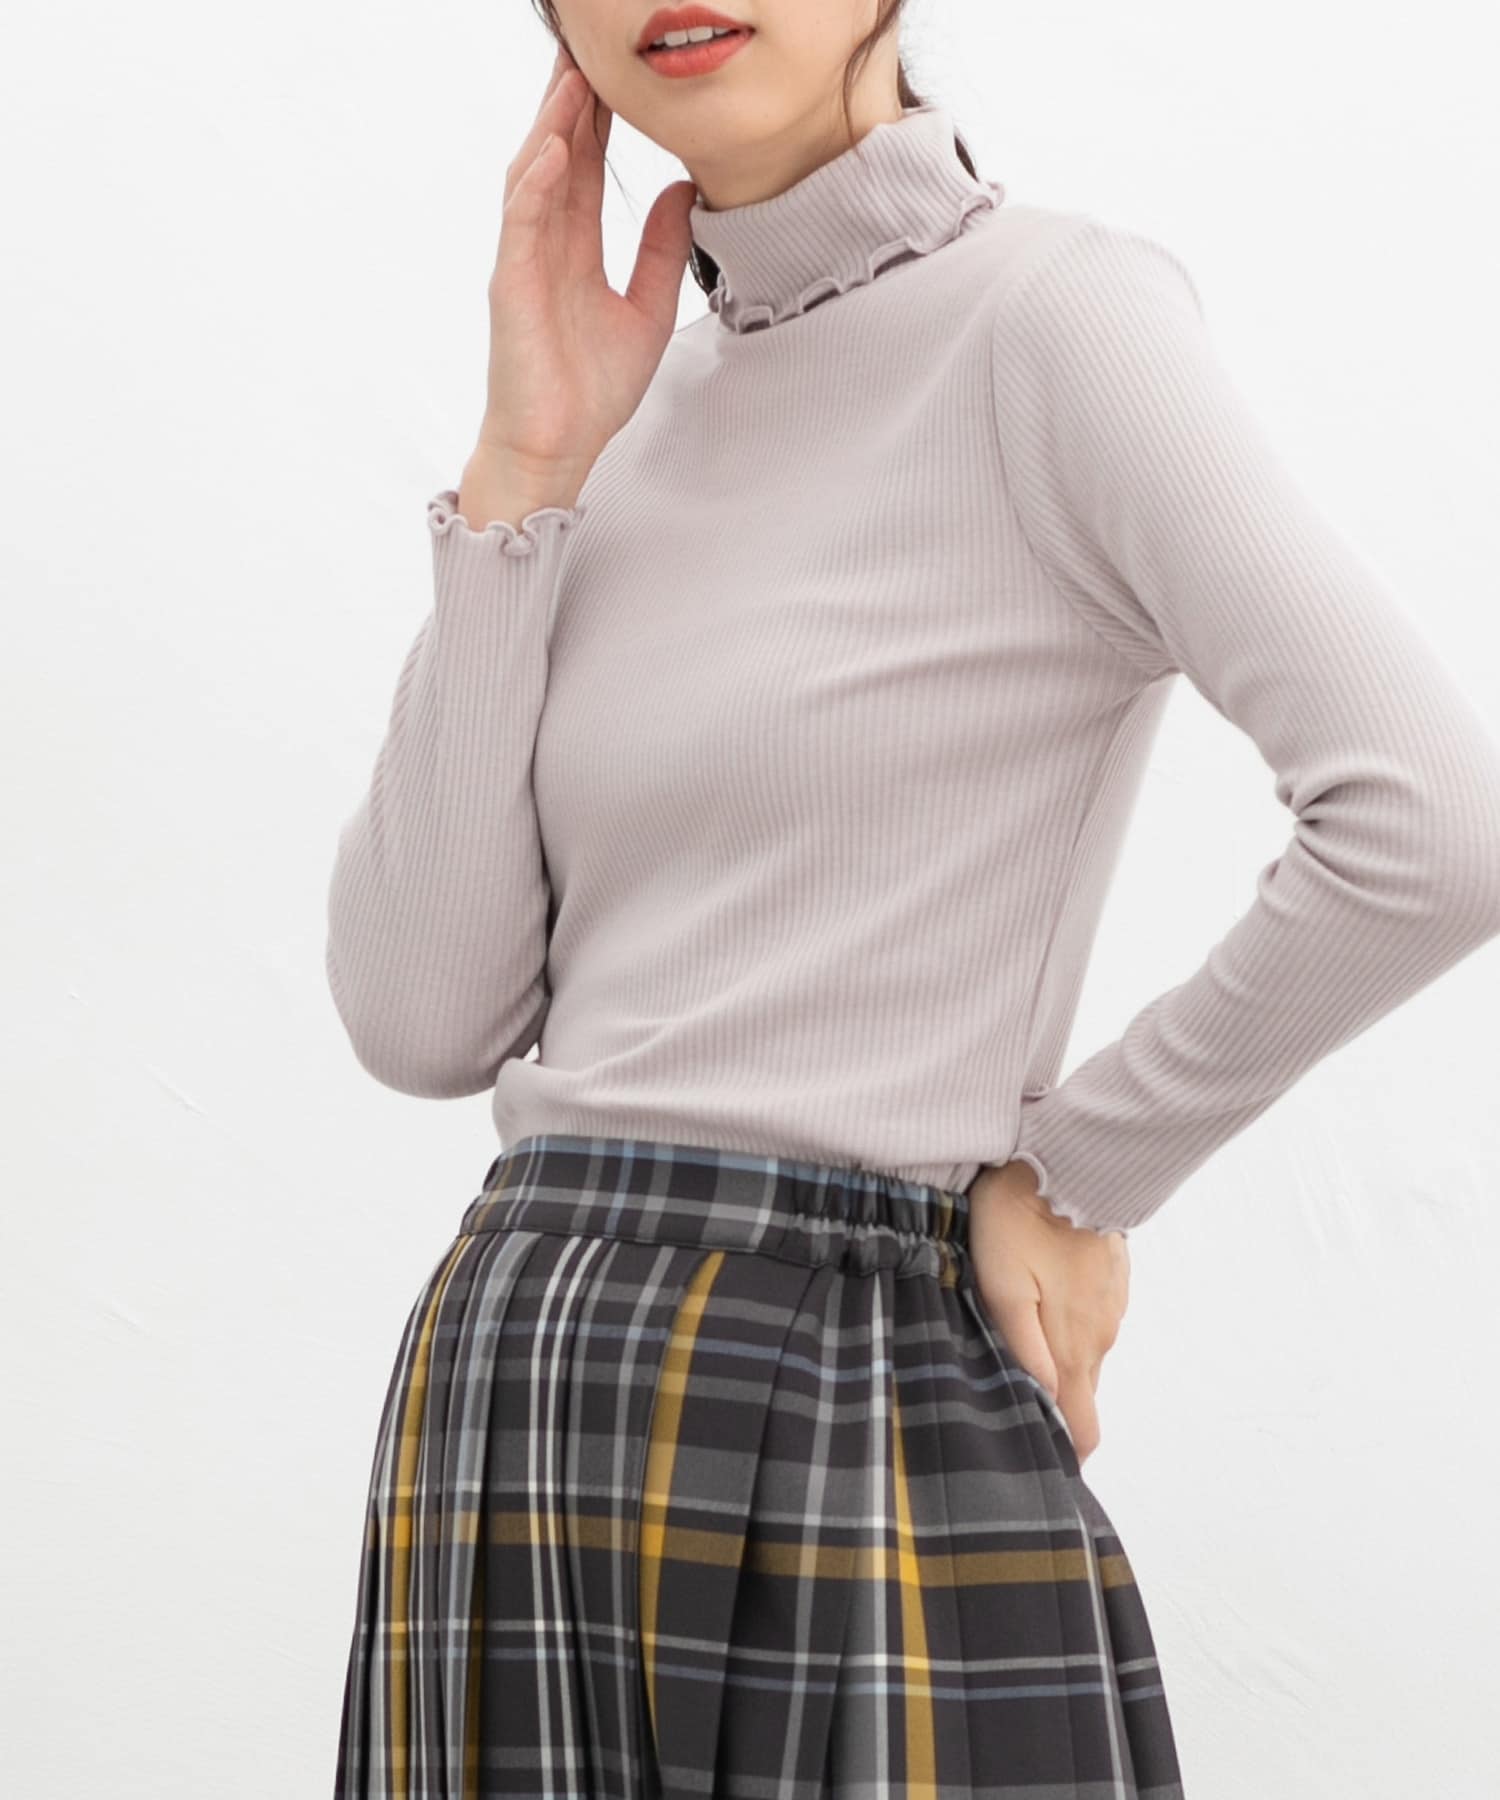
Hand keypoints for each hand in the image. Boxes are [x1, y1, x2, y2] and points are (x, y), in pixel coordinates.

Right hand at [476, 42, 698, 503]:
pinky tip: (552, 146)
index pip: (584, 165)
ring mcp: (523, 262)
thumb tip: (682, 192)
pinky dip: (535, 181)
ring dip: (551, 124)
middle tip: (586, 42)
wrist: (557, 448)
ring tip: (572, 75)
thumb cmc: (590, 392)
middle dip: (569, 98)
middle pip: (556, 154)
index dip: (598, 115)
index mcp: (573, 248)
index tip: (616, 68)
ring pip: (534, 175)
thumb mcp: (648, 310)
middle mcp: (544, 245)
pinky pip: (521, 223)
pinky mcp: (511, 288)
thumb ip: (660, 250)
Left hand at [965, 1159, 1129, 1464]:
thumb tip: (1042, 1403)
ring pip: (1085, 1355)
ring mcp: (1111, 1305)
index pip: (1085, 1428)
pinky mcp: (1112, 1278)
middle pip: (1083, 1395)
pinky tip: (1043, 1305)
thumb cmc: (1020, 1220)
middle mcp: (1102, 1334)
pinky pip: (1091, 1319)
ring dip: (1061, 1364)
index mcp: (1075, 1347)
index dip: (1067, 1453)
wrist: (1066, 1156)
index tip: (1042, 1464)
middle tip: (1016, 1409)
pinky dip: (1069, 1327)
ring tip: (1021, 1352)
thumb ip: (1023, 1348)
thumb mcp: (1003, 1285)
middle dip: (1058, 1412)